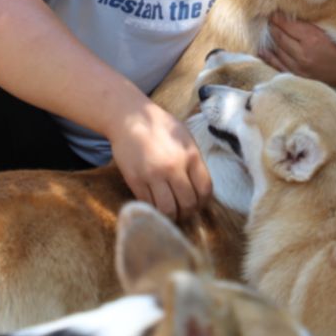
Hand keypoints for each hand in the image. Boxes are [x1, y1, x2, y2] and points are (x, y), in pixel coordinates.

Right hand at [107, 99, 211, 219]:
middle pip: (188, 204)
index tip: (199, 204)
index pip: (205, 189)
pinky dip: (154, 210)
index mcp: (190, 155)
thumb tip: (201, 187)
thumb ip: (194, 161)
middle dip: (189, 212)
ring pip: (168, 210)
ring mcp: (153, 175)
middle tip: (185, 212)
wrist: (131, 118)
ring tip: (171, 213)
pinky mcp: (135, 180)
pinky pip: (149, 205)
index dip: (204, 202)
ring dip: (172, 217)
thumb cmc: (160, 126)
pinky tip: (156, 206)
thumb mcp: (185, 137)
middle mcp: (173, 167)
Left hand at [263, 13, 335, 90]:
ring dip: (270, 38)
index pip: (288, 24)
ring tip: (267, 28)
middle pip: (280, 36)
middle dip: (272, 25)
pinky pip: (278, 65)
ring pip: (277, 49)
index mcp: (313, 38)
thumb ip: (313, 22)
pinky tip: (262, 50)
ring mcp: (299, 67)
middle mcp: (303, 53)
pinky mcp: (298, 76)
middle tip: (267, 16)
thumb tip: (294, 12)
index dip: (278, 16)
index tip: (273, 9)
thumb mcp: (332, 30)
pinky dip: (269, 56)